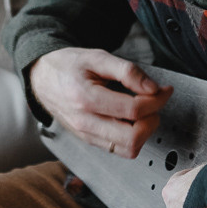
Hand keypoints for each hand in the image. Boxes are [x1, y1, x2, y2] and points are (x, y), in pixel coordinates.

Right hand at [29, 47, 172, 157]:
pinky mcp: (89, 140)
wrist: (42, 78)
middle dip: (152, 119)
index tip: (164, 90)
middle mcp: (85, 122)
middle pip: (132, 138)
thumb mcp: (97, 57)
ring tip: (145, 111)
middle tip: (155, 103)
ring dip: (145, 131)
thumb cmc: (68, 65)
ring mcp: (86, 135)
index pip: (132, 110)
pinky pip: (118, 150)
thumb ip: (126, 70)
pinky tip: (132, 119)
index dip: (156, 100)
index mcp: (85, 98)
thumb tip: (152, 88)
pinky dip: (133, 137)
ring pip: (128, 149)